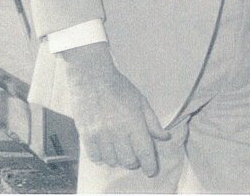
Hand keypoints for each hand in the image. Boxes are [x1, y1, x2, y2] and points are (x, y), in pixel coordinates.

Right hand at [62, 43, 170, 176]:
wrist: (92, 79)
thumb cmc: (120, 88)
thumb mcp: (141, 102)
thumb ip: (152, 122)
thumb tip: (164, 137)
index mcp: (134, 123)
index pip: (144, 151)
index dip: (149, 164)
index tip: (151, 171)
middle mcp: (117, 132)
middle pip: (128, 160)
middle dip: (135, 162)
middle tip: (136, 156)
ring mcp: (100, 135)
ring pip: (112, 161)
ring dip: (118, 159)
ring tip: (120, 151)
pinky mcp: (85, 135)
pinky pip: (95, 157)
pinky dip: (103, 158)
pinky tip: (106, 151)